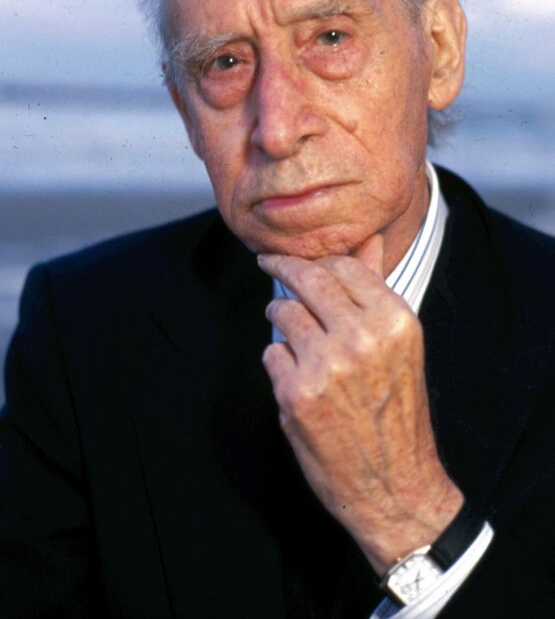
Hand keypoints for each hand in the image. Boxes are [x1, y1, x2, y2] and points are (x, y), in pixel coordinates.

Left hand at [258, 235, 462, 574]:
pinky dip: (279, 360)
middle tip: (268, 263)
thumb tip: (368, 240)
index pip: (343, 266)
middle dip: (282, 267)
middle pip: (308, 279)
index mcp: (394, 321)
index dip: (318, 260)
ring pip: (284, 313)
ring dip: (279, 316)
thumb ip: (376, 290)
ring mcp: (326, 366)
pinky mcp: (296, 394)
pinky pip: (272, 353)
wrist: (395, 486)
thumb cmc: (397, 413)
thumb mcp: (398, 346)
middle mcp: (362, 338)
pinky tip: (296, 375)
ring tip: (288, 329)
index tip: (301, 260)